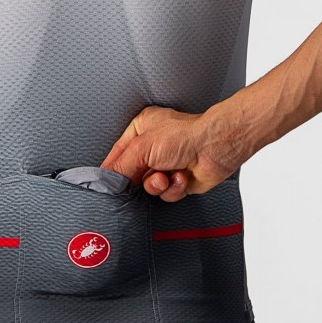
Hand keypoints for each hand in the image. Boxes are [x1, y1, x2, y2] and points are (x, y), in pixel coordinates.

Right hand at [99, 104, 245, 201]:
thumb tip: (106, 181)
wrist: (215, 147)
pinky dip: (173, 188)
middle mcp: (153, 145)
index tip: (105, 183)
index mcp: (141, 128)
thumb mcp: (141, 148)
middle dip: (139, 178)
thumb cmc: (185, 135)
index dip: (112, 169)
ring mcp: (167, 163)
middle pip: (133, 173)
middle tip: (142, 177)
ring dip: (157, 185)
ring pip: (149, 186)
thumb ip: (120, 167)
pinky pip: (166, 194)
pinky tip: (181, 177)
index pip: (118, 153)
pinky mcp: (179, 179)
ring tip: (166, 176)